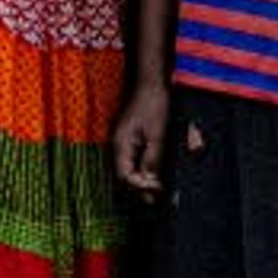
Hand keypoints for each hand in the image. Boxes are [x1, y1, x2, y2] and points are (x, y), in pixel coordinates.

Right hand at [113, 80, 171, 197]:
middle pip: (125, 175)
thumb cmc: (154, 103)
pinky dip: (143, 169)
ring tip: (158, 188)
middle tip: (158, 196)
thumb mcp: (157, 133)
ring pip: (129, 168)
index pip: (124, 175)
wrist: (152, 82)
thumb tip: (151, 182)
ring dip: (142, 179)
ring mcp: (124, 141)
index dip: (139, 186)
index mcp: (121, 144)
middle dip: (140, 187)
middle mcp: (119, 145)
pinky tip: (154, 172)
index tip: (157, 190)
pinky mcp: (131, 138)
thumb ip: (153, 158)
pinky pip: (134, 159)